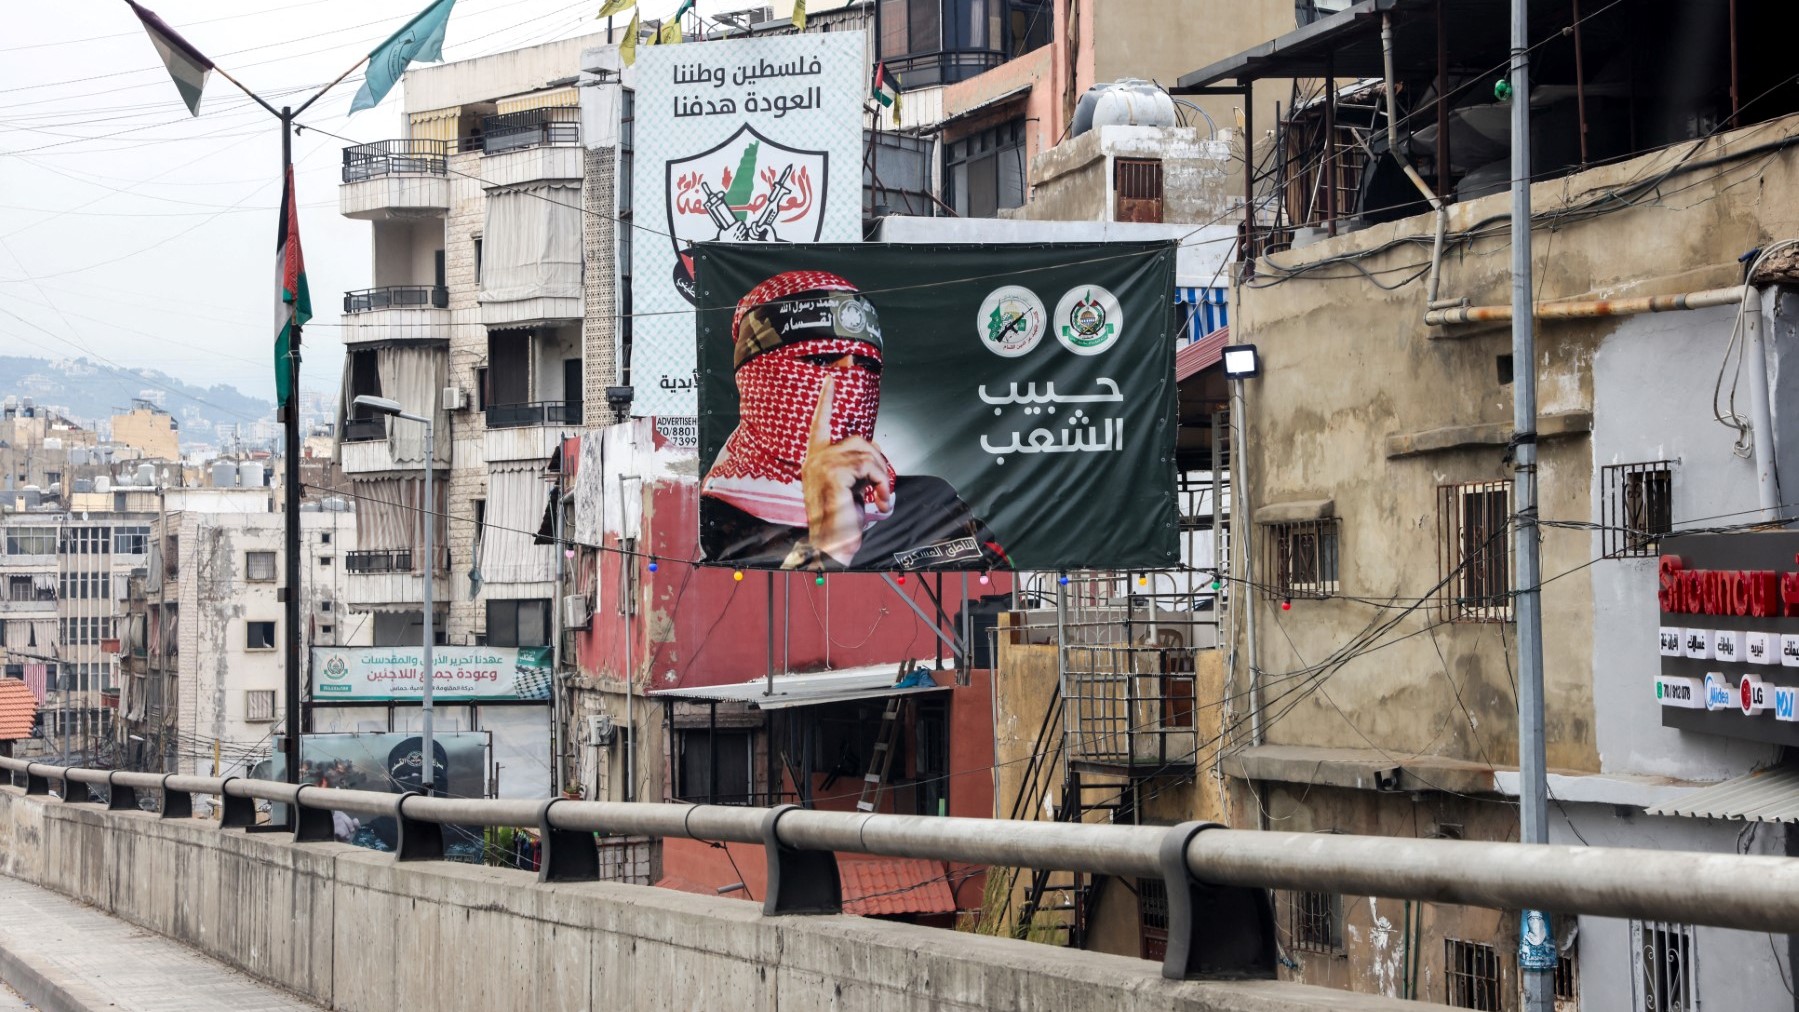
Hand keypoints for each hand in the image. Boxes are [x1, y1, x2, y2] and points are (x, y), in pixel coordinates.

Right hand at [800, 376, 891, 565]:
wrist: (832, 547)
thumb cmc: (841, 524)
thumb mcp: (851, 489)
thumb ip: (857, 467)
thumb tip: (875, 451)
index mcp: (815, 461)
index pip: (819, 423)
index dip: (826, 400)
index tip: (831, 378)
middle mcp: (814, 459)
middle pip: (858, 441)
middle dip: (878, 462)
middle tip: (884, 490)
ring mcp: (821, 465)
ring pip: (865, 452)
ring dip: (882, 476)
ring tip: (883, 499)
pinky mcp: (833, 473)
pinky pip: (868, 467)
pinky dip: (882, 484)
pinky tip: (882, 502)